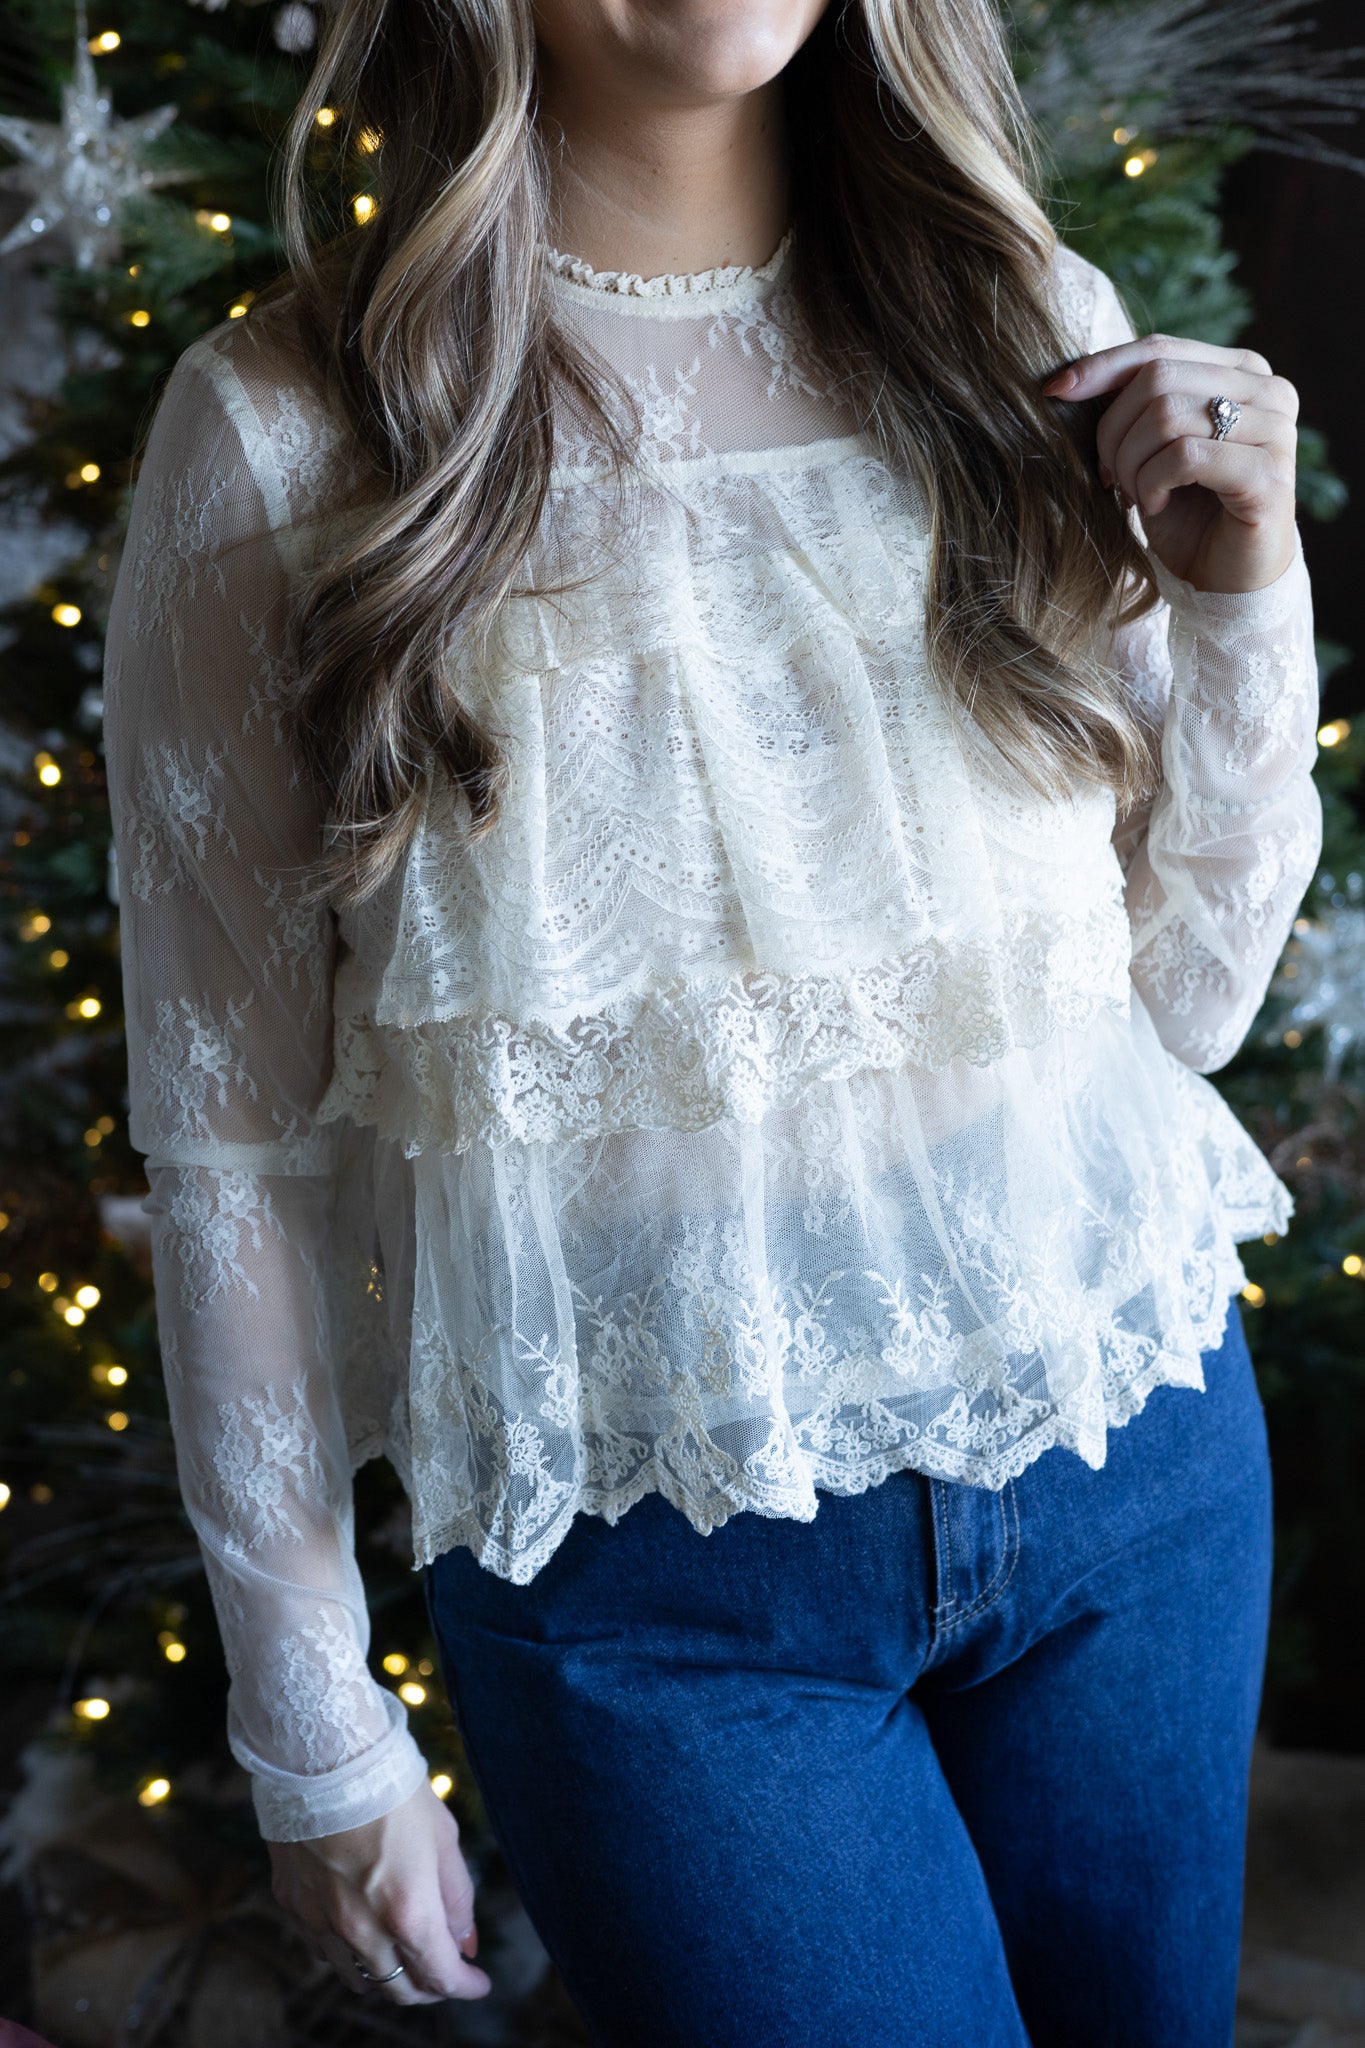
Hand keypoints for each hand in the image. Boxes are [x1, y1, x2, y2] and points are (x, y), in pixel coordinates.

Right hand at [267, 1779, 491, 2005]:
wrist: (323, 1754)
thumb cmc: (391, 1787)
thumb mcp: (442, 1835)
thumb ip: (456, 1896)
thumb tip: (466, 1943)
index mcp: (408, 1912)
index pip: (442, 1976)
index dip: (466, 1986)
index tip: (479, 1983)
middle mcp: (362, 1930)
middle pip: (400, 1990)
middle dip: (429, 1988)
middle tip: (446, 1972)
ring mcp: (321, 1923)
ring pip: (359, 1980)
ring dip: (389, 1978)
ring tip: (406, 1957)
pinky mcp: (293, 1906)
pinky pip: (324, 1952)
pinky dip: (350, 1956)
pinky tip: (362, 1935)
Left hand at [1041, 334, 1298, 594]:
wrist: (1221, 580)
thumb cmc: (1184, 511)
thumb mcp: (1150, 447)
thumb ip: (1133, 404)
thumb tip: (1066, 379)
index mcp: (1241, 371)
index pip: (1159, 349)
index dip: (1101, 367)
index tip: (1053, 392)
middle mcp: (1269, 391)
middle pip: (1159, 378)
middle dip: (1114, 432)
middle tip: (1111, 476)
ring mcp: (1276, 430)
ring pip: (1168, 415)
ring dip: (1131, 463)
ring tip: (1135, 494)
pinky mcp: (1269, 475)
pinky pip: (1185, 456)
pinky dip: (1152, 484)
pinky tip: (1154, 506)